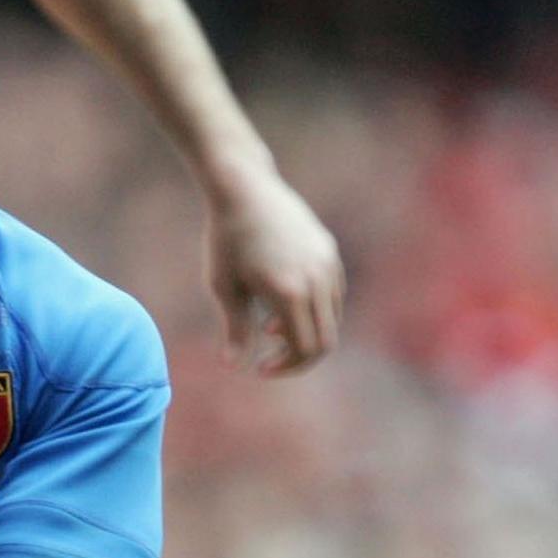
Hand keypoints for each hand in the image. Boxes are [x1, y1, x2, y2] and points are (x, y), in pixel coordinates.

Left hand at [204, 165, 344, 375]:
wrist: (245, 189)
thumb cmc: (226, 239)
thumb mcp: (224, 288)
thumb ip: (235, 328)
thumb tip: (233, 367)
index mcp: (289, 293)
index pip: (306, 349)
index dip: (286, 366)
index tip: (260, 368)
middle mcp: (317, 279)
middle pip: (326, 340)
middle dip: (298, 357)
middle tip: (268, 359)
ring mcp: (327, 263)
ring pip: (332, 318)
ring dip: (306, 332)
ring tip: (268, 326)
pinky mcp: (329, 251)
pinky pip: (333, 295)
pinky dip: (315, 311)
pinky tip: (282, 305)